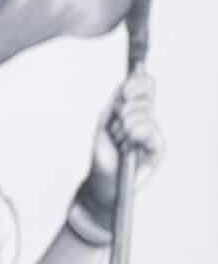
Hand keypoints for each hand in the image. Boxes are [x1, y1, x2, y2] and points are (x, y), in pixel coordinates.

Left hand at [85, 71, 163, 212]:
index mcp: (135, 109)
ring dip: (125, 126)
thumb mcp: (105, 122)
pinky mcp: (159, 148)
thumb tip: (128, 84)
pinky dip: (135, 134)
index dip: (136, 83)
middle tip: (115, 127)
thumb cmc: (104, 152)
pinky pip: (150, 130)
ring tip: (119, 140)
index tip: (123, 92)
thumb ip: (117, 102)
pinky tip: (129, 144)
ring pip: (145, 113)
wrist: (103, 179)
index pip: (146, 85)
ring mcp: (154, 133)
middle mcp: (148, 119)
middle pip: (144, 98)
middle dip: (124, 110)